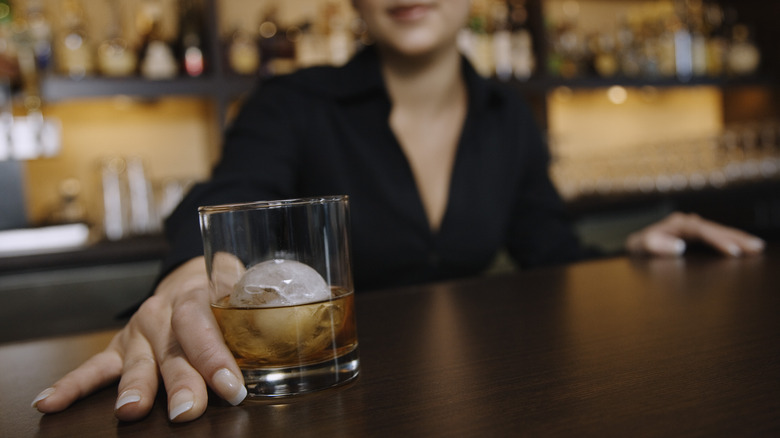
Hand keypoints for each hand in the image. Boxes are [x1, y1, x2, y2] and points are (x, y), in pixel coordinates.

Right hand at [31, 257, 246, 422]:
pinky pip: (95, 365)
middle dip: (180, 381)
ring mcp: (140, 331)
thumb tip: (282, 315)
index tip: (232, 387)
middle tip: (187, 410)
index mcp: (196, 296)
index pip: (204, 325)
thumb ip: (255, 301)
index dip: (216, 356)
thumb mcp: (241, 286)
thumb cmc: (222, 289)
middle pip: (172, 350)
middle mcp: (164, 313)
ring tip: (131, 410)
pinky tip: (50, 401)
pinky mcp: (121, 346)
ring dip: (135, 387)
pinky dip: (72, 384)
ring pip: (138, 361)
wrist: (189, 274)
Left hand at [626, 212, 764, 256]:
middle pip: (715, 228)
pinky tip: (742, 245)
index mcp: (677, 224)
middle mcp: (687, 222)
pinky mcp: (695, 234)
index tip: (733, 251)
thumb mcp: (641, 247)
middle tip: (756, 247)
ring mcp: (692, 227)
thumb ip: (656, 245)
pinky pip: (715, 235)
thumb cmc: (638, 246)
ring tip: (756, 247)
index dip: (718, 240)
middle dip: (736, 238)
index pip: (702, 231)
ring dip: (737, 238)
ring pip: (718, 230)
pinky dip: (729, 239)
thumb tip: (679, 247)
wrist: (634, 244)